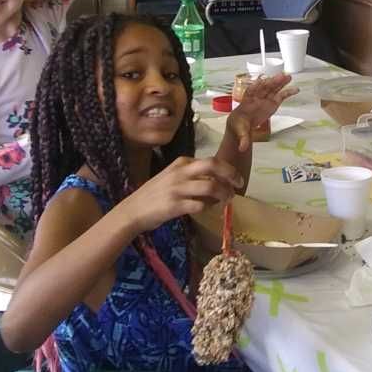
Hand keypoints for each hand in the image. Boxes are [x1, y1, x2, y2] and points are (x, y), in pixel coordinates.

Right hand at [122, 156, 241, 232]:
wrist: (132, 210)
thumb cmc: (154, 194)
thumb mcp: (172, 177)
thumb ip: (191, 176)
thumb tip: (216, 182)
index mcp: (181, 163)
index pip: (211, 161)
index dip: (226, 170)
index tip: (234, 178)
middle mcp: (180, 172)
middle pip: (213, 165)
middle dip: (231, 174)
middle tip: (239, 184)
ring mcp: (177, 188)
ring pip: (211, 187)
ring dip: (224, 194)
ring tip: (227, 200)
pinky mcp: (175, 205)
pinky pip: (200, 205)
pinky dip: (208, 208)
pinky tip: (208, 209)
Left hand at [228, 73, 298, 151]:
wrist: (241, 124)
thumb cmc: (239, 125)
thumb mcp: (241, 132)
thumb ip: (243, 139)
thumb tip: (243, 148)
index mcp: (248, 102)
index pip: (251, 92)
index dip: (256, 86)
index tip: (261, 81)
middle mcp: (257, 98)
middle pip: (265, 88)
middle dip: (272, 82)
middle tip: (281, 77)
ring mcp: (265, 99)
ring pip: (273, 89)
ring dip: (280, 83)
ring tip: (289, 77)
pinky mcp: (272, 103)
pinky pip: (280, 96)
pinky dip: (287, 92)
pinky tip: (295, 89)